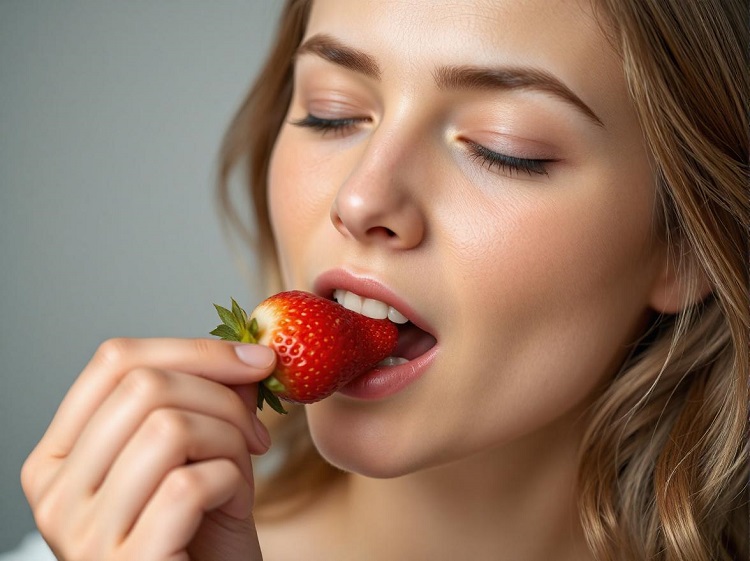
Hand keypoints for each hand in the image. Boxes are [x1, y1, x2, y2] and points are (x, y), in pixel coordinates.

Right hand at [21, 337, 276, 560]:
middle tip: (257, 431)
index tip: (255, 360)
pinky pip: (189, 485)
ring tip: (241, 470)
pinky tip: (233, 505)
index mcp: (59, 455)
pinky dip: (231, 482)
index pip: (114, 360)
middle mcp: (54, 493)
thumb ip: (202, 400)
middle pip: (144, 385)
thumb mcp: (194, 455)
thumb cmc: (199, 535)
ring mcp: (82, 534)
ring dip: (229, 440)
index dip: (194, 348)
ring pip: (168, 427)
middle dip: (223, 396)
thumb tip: (245, 352)